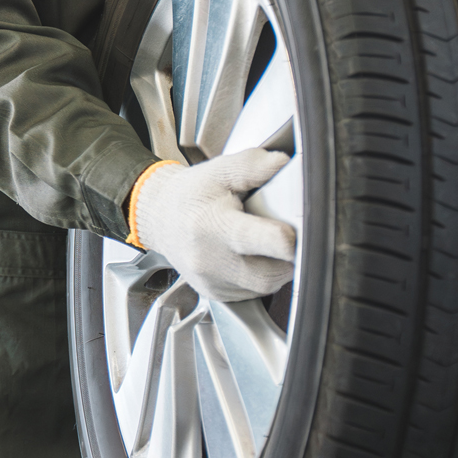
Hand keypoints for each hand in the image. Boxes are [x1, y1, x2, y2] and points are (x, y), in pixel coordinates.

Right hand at [130, 148, 295, 300]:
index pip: (259, 241)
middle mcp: (210, 260)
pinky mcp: (215, 294)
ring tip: (266, 244)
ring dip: (276, 268)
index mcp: (213, 224)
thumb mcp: (220, 170)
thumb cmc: (191, 195)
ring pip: (264, 287)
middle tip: (287, 237)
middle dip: (287, 259)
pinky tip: (251, 256)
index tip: (297, 231)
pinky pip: (252, 293)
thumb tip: (283, 163)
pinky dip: (260, 277)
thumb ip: (254, 166)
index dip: (288, 239)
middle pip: (269, 275)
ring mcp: (212, 282)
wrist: (160, 218)